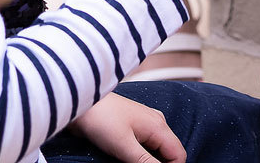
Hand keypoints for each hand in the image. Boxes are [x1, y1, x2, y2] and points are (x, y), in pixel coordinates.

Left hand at [70, 91, 185, 162]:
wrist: (81, 103)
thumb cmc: (101, 119)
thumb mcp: (125, 146)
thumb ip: (146, 162)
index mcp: (159, 126)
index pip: (179, 155)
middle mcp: (157, 122)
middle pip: (170, 152)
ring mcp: (146, 123)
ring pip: (159, 148)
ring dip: (151, 160)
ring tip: (130, 161)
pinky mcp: (135, 126)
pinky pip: (148, 144)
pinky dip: (143, 154)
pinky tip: (129, 158)